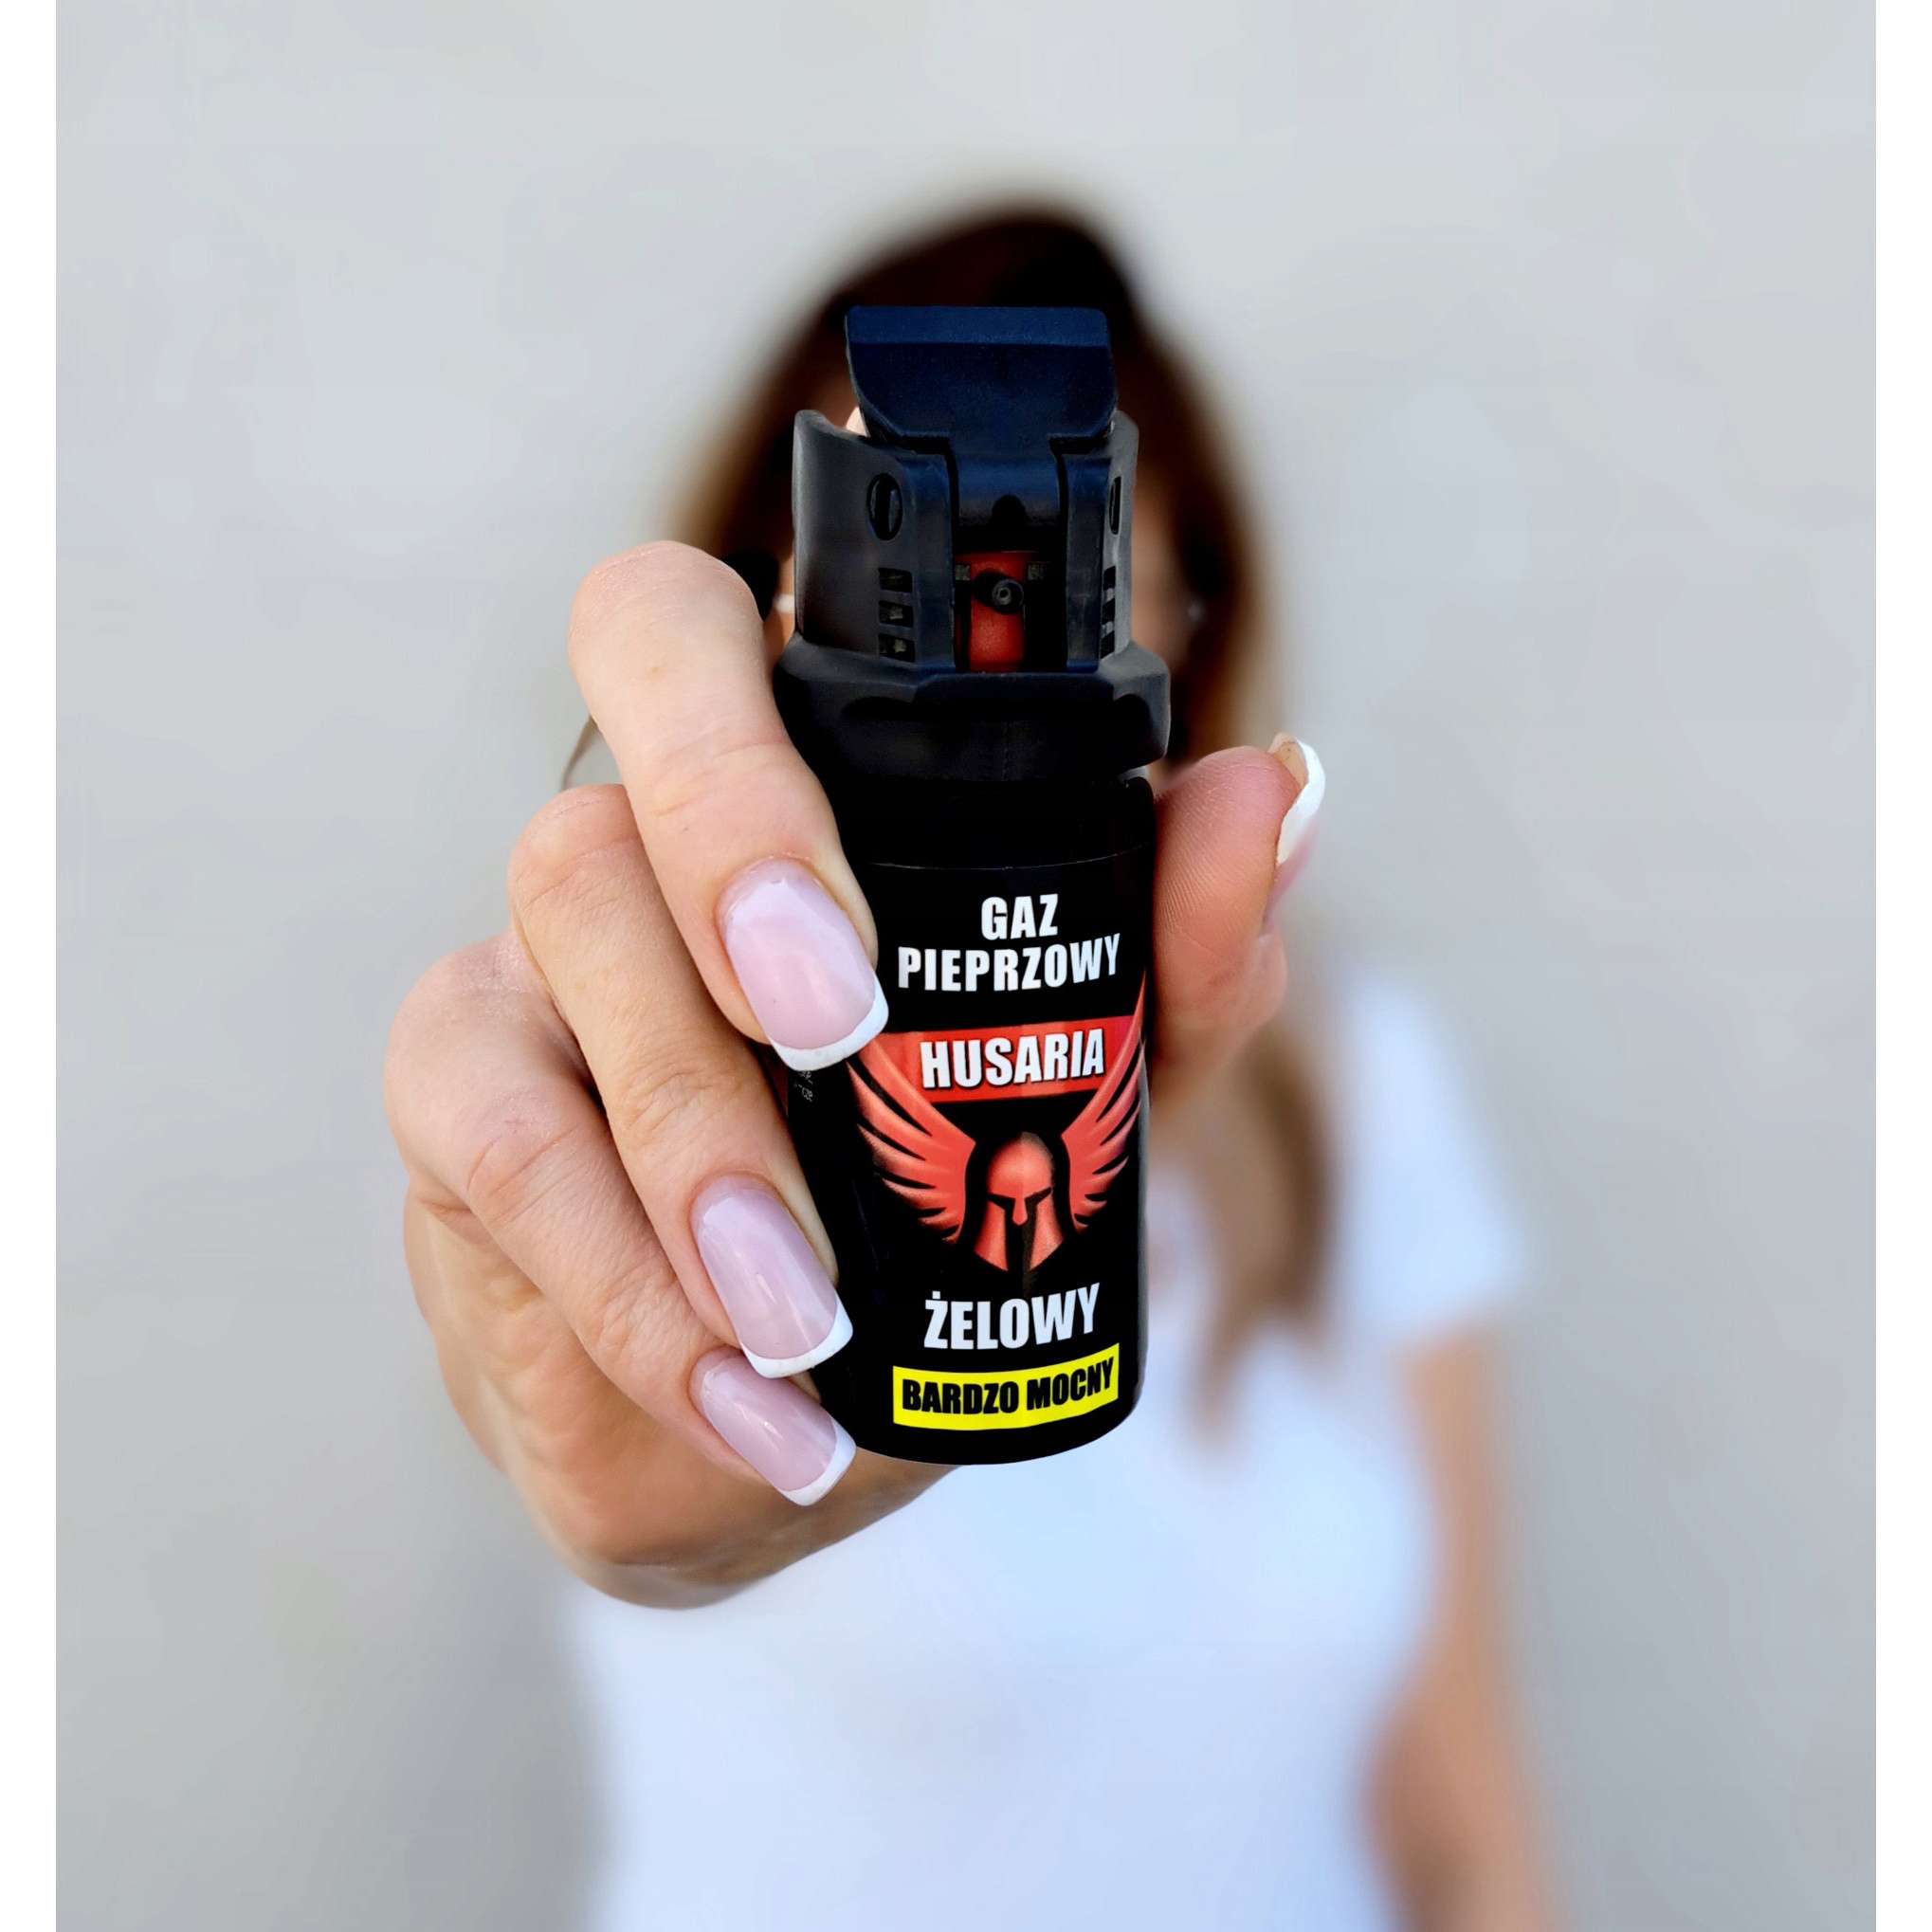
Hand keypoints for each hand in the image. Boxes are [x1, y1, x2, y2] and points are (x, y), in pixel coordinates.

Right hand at [383, 542, 1315, 1604]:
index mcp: (774, 809)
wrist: (805, 1412)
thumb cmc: (936, 1216)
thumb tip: (1270, 791)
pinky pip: (500, 1162)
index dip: (729, 739)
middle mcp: (626, 863)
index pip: (679, 644)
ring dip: (694, 1156)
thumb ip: (1180, 956)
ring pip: (543, 990)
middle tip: (839, 1042)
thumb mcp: (1095, 1099)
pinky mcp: (460, 1117)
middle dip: (723, 910)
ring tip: (808, 1322)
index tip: (851, 931)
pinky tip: (745, 1401)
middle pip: (595, 820)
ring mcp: (523, 982)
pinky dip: (632, 1294)